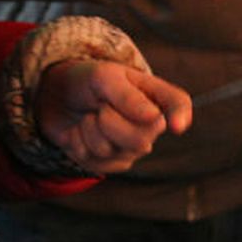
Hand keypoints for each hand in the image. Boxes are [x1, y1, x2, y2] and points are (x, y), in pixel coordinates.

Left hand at [35, 60, 191, 174]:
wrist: (59, 96)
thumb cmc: (88, 81)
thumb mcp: (104, 76)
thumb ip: (128, 96)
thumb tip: (155, 117)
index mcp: (154, 96)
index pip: (178, 105)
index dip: (181, 116)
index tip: (175, 127)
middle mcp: (150, 125)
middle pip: (141, 140)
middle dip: (109, 122)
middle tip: (100, 106)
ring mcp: (131, 148)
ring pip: (112, 152)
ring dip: (89, 130)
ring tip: (89, 116)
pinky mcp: (110, 164)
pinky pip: (94, 164)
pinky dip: (78, 144)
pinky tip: (80, 131)